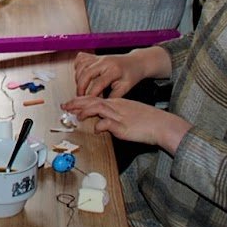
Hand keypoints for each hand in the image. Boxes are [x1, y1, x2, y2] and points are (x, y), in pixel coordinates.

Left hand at [64, 95, 189, 152]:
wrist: (162, 124)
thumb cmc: (147, 121)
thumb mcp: (128, 115)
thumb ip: (113, 118)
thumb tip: (101, 124)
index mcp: (117, 102)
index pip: (95, 98)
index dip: (80, 100)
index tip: (70, 102)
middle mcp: (116, 106)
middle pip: (92, 100)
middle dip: (76, 103)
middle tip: (65, 105)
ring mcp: (119, 116)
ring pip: (98, 108)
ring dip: (85, 111)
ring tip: (76, 116)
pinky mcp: (123, 127)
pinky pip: (107, 124)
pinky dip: (99, 126)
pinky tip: (96, 129)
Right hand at [73, 51, 144, 97]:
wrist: (136, 62)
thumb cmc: (131, 75)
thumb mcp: (125, 87)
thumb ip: (113, 96)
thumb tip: (101, 104)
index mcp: (114, 70)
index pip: (98, 83)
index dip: (92, 94)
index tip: (89, 103)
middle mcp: (105, 61)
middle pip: (86, 73)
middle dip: (80, 86)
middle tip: (80, 97)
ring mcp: (99, 57)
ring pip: (81, 65)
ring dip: (78, 78)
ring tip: (81, 88)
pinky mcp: (95, 56)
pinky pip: (81, 58)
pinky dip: (77, 67)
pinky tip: (80, 75)